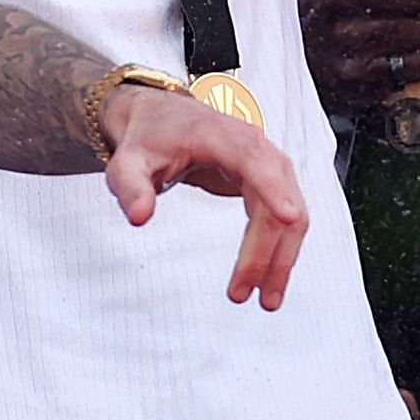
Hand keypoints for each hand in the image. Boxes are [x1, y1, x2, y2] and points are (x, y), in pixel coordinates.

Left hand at [95, 80, 308, 309]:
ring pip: (291, 215)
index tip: (288, 217)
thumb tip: (138, 218)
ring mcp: (269, 165)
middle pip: (277, 200)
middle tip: (241, 294)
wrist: (162, 119)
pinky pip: (286, 219)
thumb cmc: (148, 140)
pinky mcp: (270, 182)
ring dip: (281, 259)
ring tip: (265, 300)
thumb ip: (130, 187)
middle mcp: (257, 148)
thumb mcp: (128, 162)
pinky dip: (280, 250)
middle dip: (266, 251)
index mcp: (224, 136)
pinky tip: (269, 279)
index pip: (256, 161)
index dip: (275, 189)